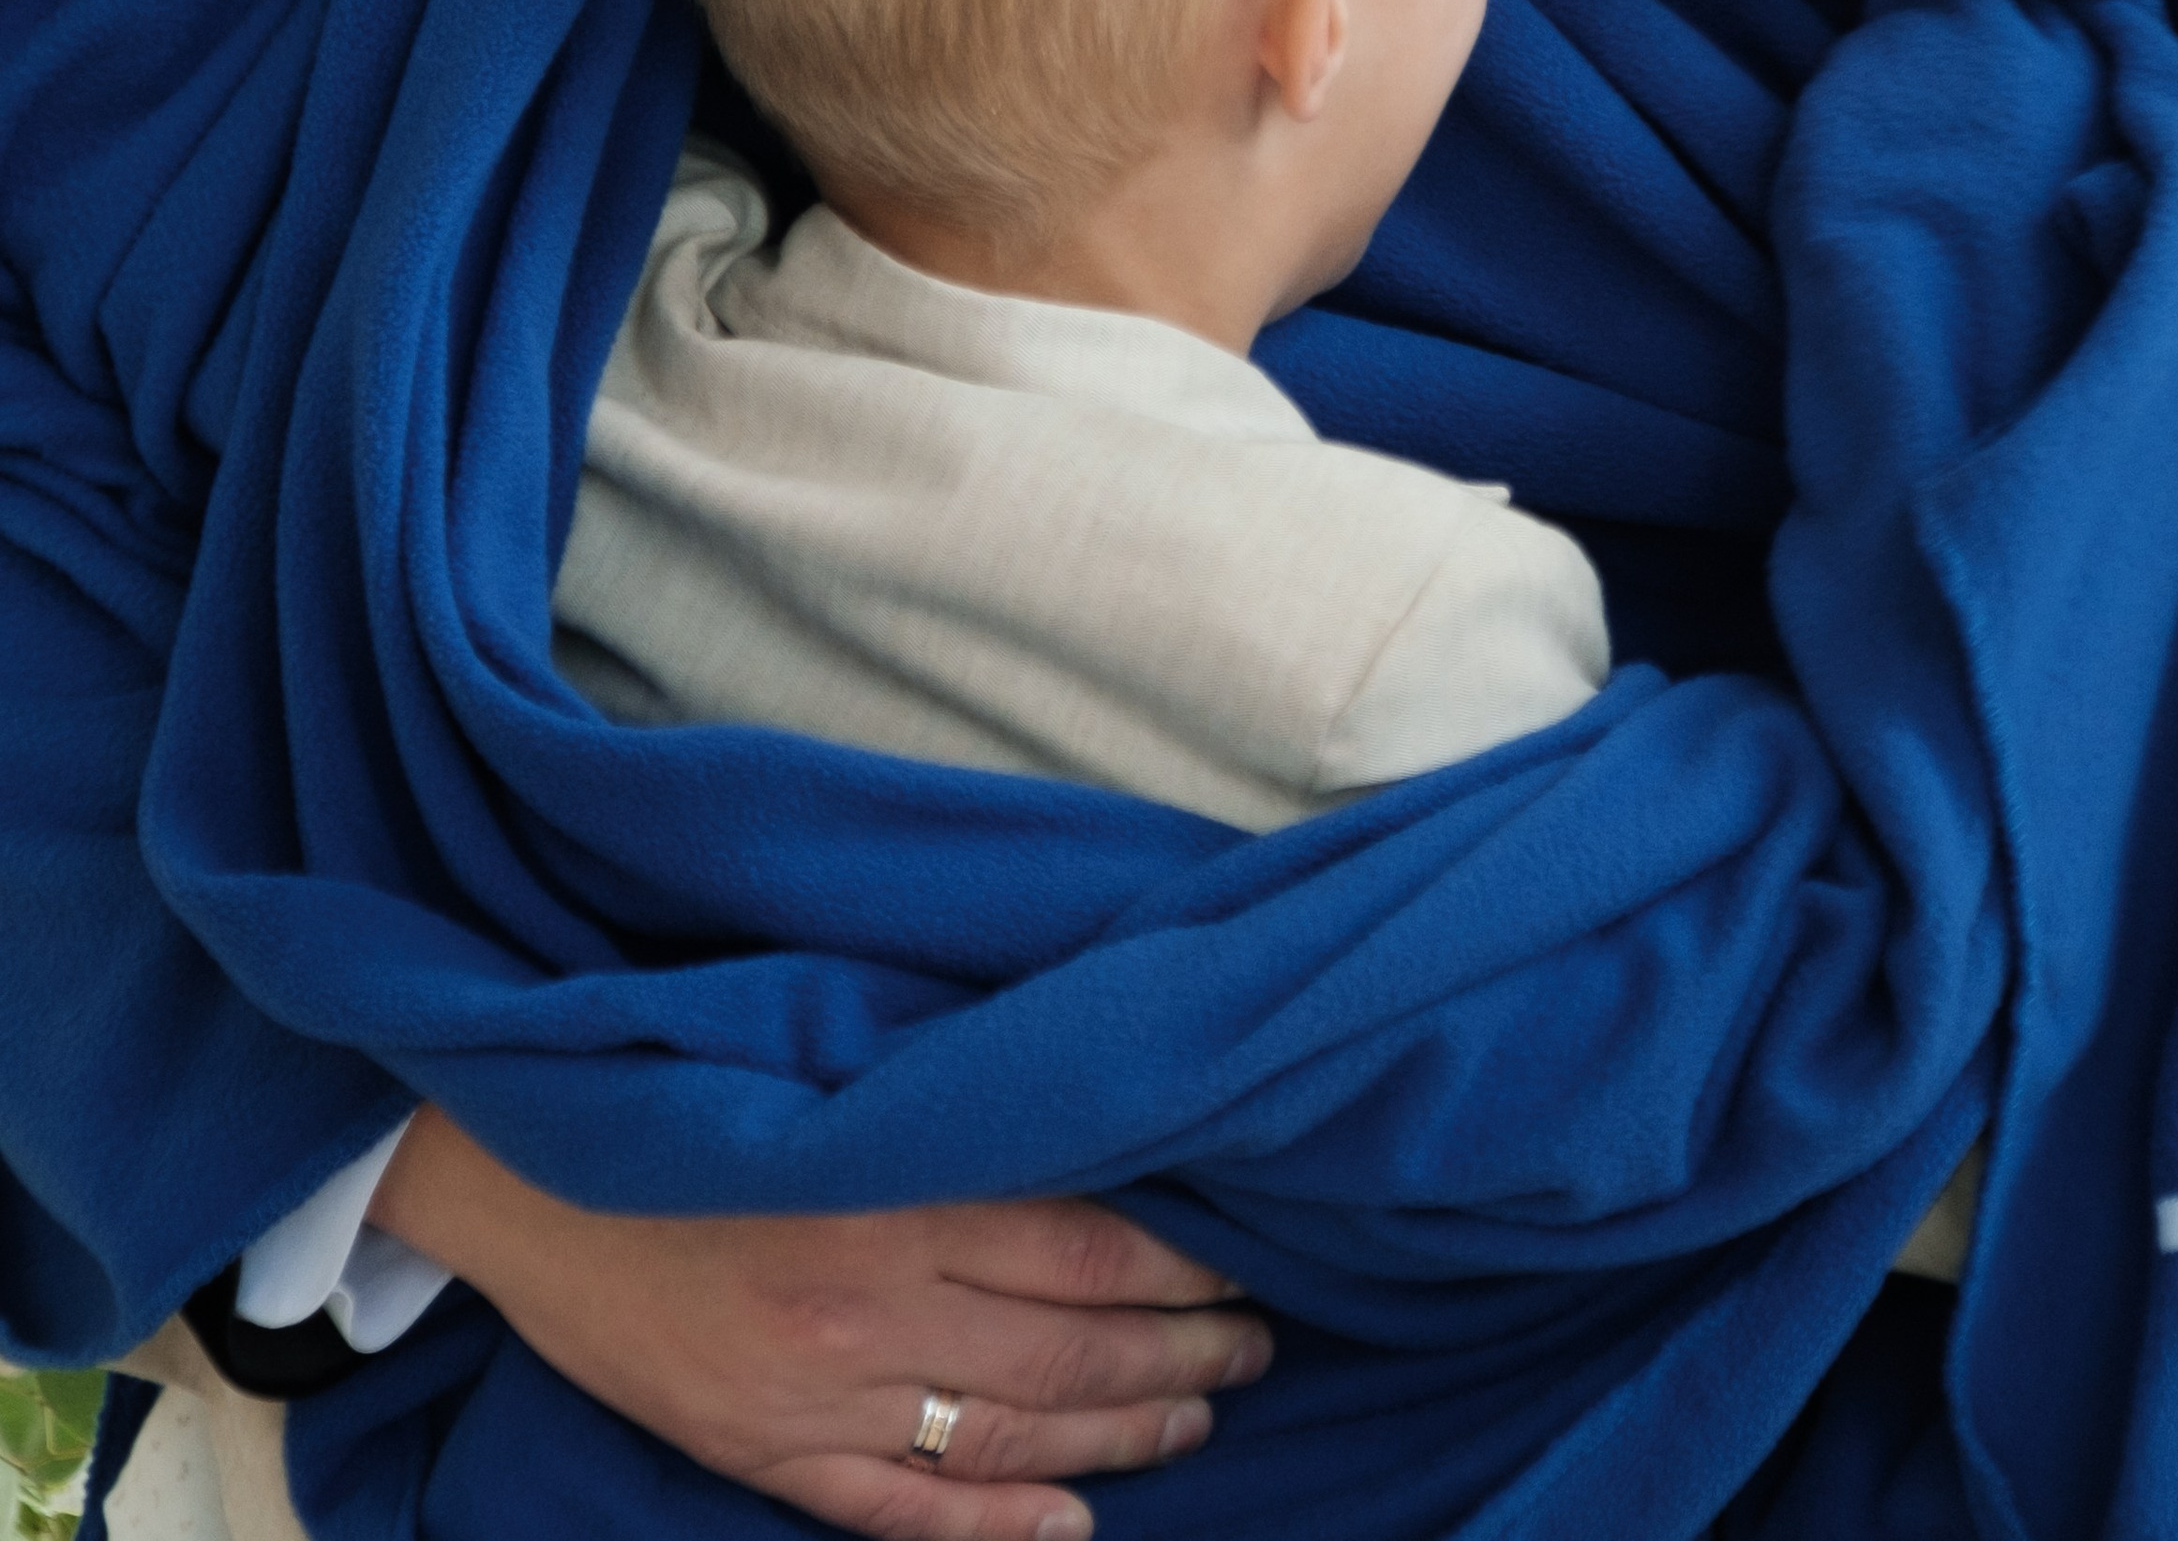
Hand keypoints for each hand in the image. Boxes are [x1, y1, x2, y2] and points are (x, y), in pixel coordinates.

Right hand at [371, 1106, 1271, 1539]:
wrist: (529, 1171)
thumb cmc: (692, 1090)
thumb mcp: (828, 1069)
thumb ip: (949, 1104)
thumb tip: (1088, 1119)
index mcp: (891, 1191)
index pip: (1085, 1244)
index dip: (1183, 1262)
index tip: (1251, 1254)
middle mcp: (868, 1305)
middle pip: (1069, 1345)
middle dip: (1183, 1351)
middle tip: (1260, 1343)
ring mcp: (817, 1394)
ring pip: (1010, 1433)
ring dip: (1123, 1433)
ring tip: (1200, 1416)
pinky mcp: (764, 1452)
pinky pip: (902, 1513)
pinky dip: (996, 1526)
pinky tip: (1071, 1525)